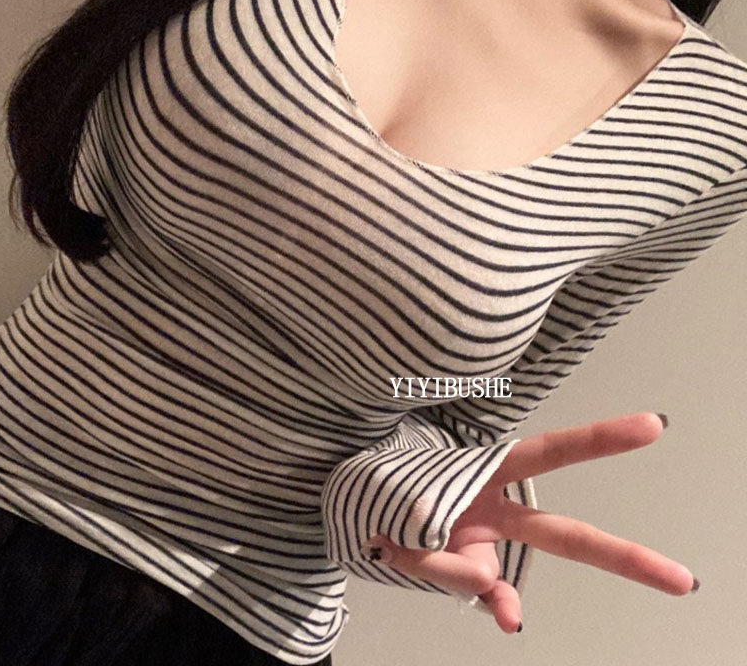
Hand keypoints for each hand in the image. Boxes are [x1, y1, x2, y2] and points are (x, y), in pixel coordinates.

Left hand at [360, 412, 696, 633]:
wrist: (345, 509)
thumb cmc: (380, 485)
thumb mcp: (399, 503)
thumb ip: (438, 555)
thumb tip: (498, 598)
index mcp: (486, 469)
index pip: (550, 452)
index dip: (599, 439)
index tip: (652, 427)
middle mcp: (494, 510)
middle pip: (564, 535)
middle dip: (620, 557)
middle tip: (680, 579)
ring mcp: (481, 545)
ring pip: (504, 574)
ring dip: (472, 577)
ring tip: (397, 538)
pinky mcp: (463, 573)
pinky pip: (470, 593)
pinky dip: (460, 595)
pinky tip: (456, 590)